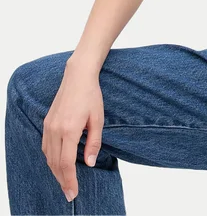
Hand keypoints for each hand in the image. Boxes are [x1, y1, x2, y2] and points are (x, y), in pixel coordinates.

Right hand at [41, 63, 103, 202]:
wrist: (77, 77)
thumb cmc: (91, 96)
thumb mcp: (97, 119)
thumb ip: (94, 143)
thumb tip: (89, 163)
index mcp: (69, 129)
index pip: (66, 163)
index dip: (69, 180)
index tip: (73, 192)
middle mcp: (56, 129)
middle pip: (55, 163)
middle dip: (62, 180)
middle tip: (70, 193)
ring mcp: (49, 126)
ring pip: (48, 156)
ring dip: (56, 171)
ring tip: (66, 181)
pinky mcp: (47, 123)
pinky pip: (46, 147)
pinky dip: (51, 159)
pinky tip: (58, 163)